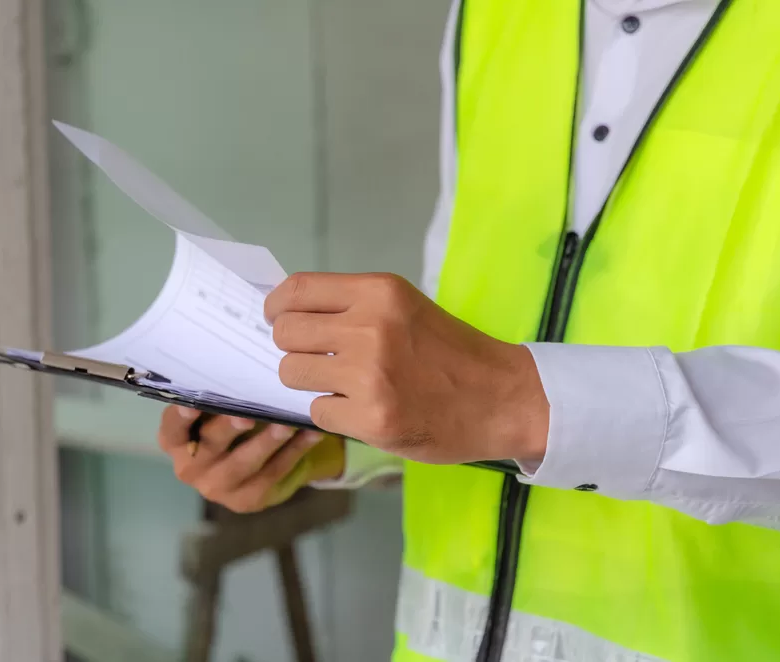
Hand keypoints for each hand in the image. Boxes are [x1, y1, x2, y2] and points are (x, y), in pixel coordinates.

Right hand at [157, 406, 345, 512]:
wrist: (252, 467)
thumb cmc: (229, 425)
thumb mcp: (216, 413)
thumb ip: (219, 395)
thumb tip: (241, 363)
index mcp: (176, 443)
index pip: (172, 430)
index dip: (180, 419)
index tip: (191, 405)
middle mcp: (191, 468)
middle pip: (210, 445)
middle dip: (229, 428)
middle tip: (247, 415)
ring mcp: (218, 487)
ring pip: (244, 462)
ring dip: (267, 442)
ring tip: (287, 424)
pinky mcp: (247, 499)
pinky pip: (273, 473)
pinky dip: (294, 451)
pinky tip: (310, 434)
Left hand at [264, 273, 548, 465]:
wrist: (504, 398)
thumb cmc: (451, 352)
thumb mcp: (406, 309)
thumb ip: (353, 307)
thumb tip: (289, 313)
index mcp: (379, 292)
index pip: (296, 291)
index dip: (276, 307)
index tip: (276, 319)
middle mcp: (370, 327)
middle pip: (286, 333)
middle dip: (294, 349)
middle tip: (318, 359)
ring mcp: (369, 375)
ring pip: (293, 373)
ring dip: (311, 382)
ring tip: (345, 386)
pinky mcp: (371, 418)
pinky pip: (317, 412)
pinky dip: (334, 414)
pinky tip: (364, 410)